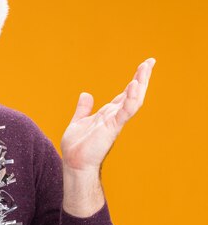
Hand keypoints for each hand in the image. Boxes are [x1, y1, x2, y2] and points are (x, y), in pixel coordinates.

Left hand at [61, 58, 155, 172]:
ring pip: (132, 100)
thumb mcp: (78, 121)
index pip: (125, 94)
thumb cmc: (77, 147)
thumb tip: (86, 94)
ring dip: (139, 84)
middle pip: (132, 94)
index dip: (135, 80)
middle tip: (151, 61)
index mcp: (108, 114)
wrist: (74, 163)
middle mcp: (114, 116)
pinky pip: (124, 112)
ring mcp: (114, 122)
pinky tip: (134, 86)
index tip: (144, 66)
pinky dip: (130, 99)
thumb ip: (84, 108)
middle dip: (142, 78)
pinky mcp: (112, 128)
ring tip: (145, 68)